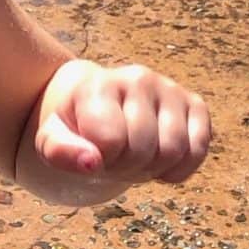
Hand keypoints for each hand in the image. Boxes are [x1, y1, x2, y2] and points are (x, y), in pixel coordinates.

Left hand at [24, 58, 209, 206]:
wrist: (94, 106)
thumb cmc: (72, 126)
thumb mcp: (50, 141)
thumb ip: (59, 151)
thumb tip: (92, 163)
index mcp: (98, 84)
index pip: (110, 142)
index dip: (99, 161)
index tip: (89, 152)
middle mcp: (138, 78)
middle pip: (144, 150)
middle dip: (125, 168)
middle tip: (112, 158)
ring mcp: (170, 89)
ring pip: (174, 152)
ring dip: (152, 170)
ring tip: (132, 156)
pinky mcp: (194, 104)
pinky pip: (197, 151)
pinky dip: (178, 169)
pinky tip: (157, 160)